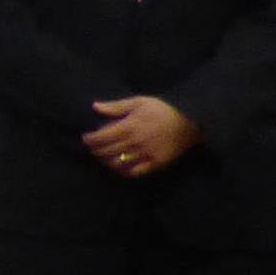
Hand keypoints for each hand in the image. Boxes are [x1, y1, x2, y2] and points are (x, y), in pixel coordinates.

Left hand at [84, 96, 199, 179]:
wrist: (190, 121)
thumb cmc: (162, 109)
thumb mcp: (139, 102)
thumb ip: (116, 107)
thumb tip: (95, 107)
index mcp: (129, 126)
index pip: (102, 137)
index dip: (90, 140)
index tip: (86, 139)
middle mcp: (135, 142)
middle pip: (107, 151)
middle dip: (96, 151)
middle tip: (92, 149)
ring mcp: (145, 154)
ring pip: (118, 163)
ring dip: (107, 161)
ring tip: (103, 158)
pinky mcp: (156, 163)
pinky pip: (135, 172)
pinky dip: (124, 172)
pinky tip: (119, 168)